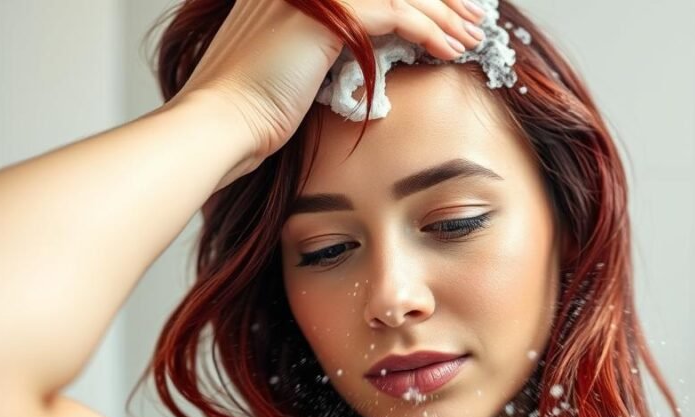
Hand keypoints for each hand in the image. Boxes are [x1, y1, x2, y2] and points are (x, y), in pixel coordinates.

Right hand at [173, 0, 486, 175]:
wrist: (221, 124)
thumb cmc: (252, 110)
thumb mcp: (293, 64)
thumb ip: (326, 43)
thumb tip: (367, 49)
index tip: (447, 15)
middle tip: (473, 20)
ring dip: (443, 15)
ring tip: (472, 37)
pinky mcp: (328, 15)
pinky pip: (396, 13)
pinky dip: (428, 31)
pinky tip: (450, 49)